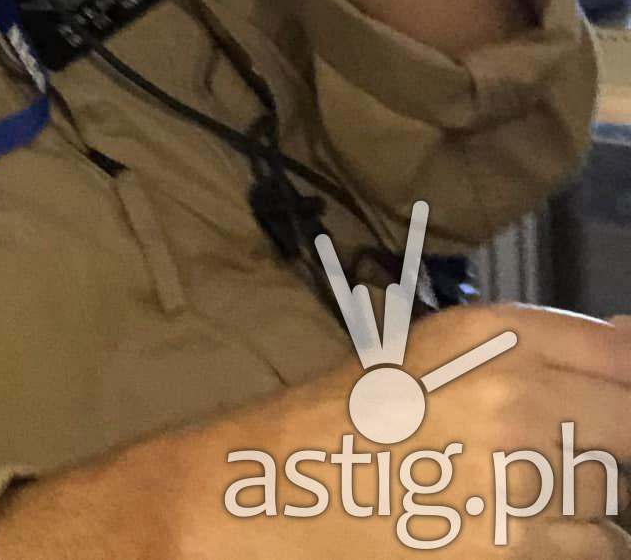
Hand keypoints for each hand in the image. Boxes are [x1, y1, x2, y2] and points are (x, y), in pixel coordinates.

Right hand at [164, 306, 630, 557]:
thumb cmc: (351, 420)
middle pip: (630, 426)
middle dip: (607, 447)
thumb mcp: (439, 355)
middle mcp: (513, 391)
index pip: (624, 352)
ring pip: (613, 497)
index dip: (626, 386)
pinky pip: (596, 548)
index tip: (613, 408)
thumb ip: (539, 351)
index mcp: (491, 332)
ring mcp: (518, 473)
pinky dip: (566, 546)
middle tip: (548, 459)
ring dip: (582, 504)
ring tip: (511, 498)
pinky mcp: (513, 545)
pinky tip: (509, 532)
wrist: (275, 486)